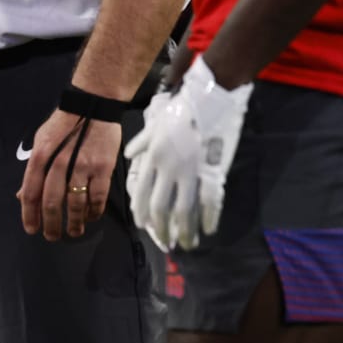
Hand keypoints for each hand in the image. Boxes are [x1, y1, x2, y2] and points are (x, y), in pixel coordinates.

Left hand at [17, 108, 121, 240]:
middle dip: (52, 224)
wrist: (95, 103)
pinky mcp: (104, 166)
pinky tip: (92, 216)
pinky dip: (94, 209)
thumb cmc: (65, 122)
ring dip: (74, 221)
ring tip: (74, 231)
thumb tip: (22, 195)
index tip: (32, 229)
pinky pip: (98, 195)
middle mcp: (59, 163)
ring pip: (76, 203)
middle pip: (53, 202)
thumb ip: (33, 169)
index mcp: (41, 157)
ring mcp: (83, 166)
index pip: (31, 192)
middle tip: (53, 236)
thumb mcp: (41, 141)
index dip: (30, 215)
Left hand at [124, 56, 252, 250]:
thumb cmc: (183, 108)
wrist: (212, 97)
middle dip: (162, 231)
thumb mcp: (155, 123)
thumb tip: (129, 155)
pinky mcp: (212, 170)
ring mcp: (191, 172)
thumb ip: (141, 142)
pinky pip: (209, 200)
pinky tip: (209, 230)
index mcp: (153, 159)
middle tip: (166, 244)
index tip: (145, 228)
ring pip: (183, 211)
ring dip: (184, 231)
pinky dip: (209, 218)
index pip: (141, 195)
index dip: (142, 216)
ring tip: (187, 244)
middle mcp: (168, 170)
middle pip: (160, 209)